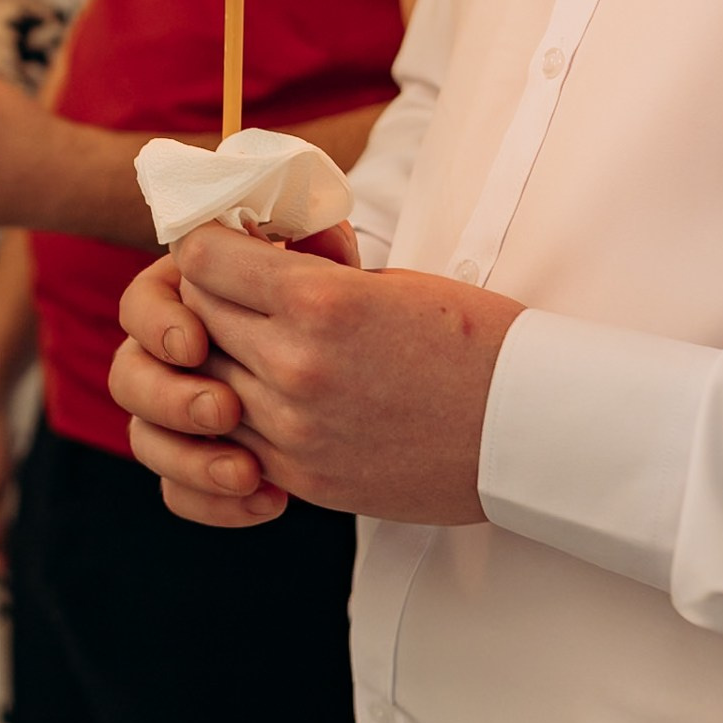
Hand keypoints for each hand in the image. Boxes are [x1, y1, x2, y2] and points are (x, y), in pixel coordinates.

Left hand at [108, 223, 521, 527]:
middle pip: (194, 315)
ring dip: (220, 356)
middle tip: (240, 290)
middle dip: (212, 296)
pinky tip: (274, 394)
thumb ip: (310, 272)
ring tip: (259, 343)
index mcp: (318, 302)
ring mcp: (292, 429)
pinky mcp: (302, 476)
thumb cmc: (472, 341)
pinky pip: (231, 437)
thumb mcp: (387, 280)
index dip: (209, 246)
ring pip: (203, 379)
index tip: (227, 246)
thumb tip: (259, 250)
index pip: (200, 258)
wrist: (528, 431)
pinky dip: (240, 412)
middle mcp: (293, 365)